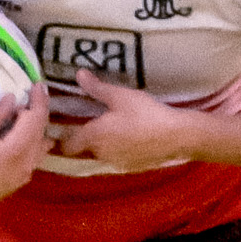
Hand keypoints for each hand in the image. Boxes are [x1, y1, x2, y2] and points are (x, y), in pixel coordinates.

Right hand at [0, 84, 49, 218]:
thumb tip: (12, 98)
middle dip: (39, 111)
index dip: (39, 100)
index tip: (38, 85)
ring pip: (41, 145)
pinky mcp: (20, 180)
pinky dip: (33, 141)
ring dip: (37, 128)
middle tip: (34, 95)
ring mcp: (25, 174)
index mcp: (16, 150)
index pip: (36, 119)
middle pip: (41, 132)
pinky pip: (35, 156)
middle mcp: (27, 163)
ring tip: (28, 113)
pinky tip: (23, 135)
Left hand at [52, 70, 193, 168]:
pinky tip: (132, 136)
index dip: (63, 139)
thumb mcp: (120, 96)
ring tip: (114, 128)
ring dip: (104, 144)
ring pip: (103, 154)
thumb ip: (97, 88)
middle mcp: (101, 154)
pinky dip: (121, 149)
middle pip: (85, 150)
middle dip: (86, 138)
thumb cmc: (145, 113)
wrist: (177, 136)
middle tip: (92, 121)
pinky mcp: (133, 167)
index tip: (65, 128)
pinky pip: (119, 158)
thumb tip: (78, 74)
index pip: (67, 146)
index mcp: (93, 137)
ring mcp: (117, 163)